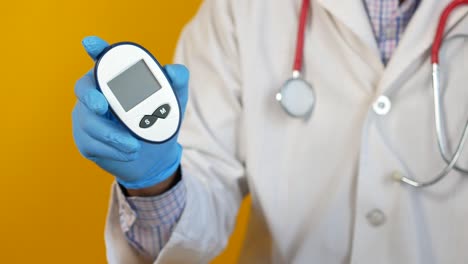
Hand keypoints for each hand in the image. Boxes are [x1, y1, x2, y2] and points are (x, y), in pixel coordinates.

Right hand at [72, 36, 188, 189]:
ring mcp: (86, 117)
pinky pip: (93, 144)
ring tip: (135, 146)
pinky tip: (130, 153)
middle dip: (89, 96)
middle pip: (83, 88)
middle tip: (101, 106)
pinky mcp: (85, 141)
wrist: (155, 157)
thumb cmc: (160, 121)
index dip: (96, 49)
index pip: (103, 59)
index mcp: (116, 78)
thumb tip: (172, 72)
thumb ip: (178, 82)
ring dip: (112, 135)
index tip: (91, 44)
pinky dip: (113, 151)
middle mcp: (97, 93)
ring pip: (89, 122)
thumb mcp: (174, 102)